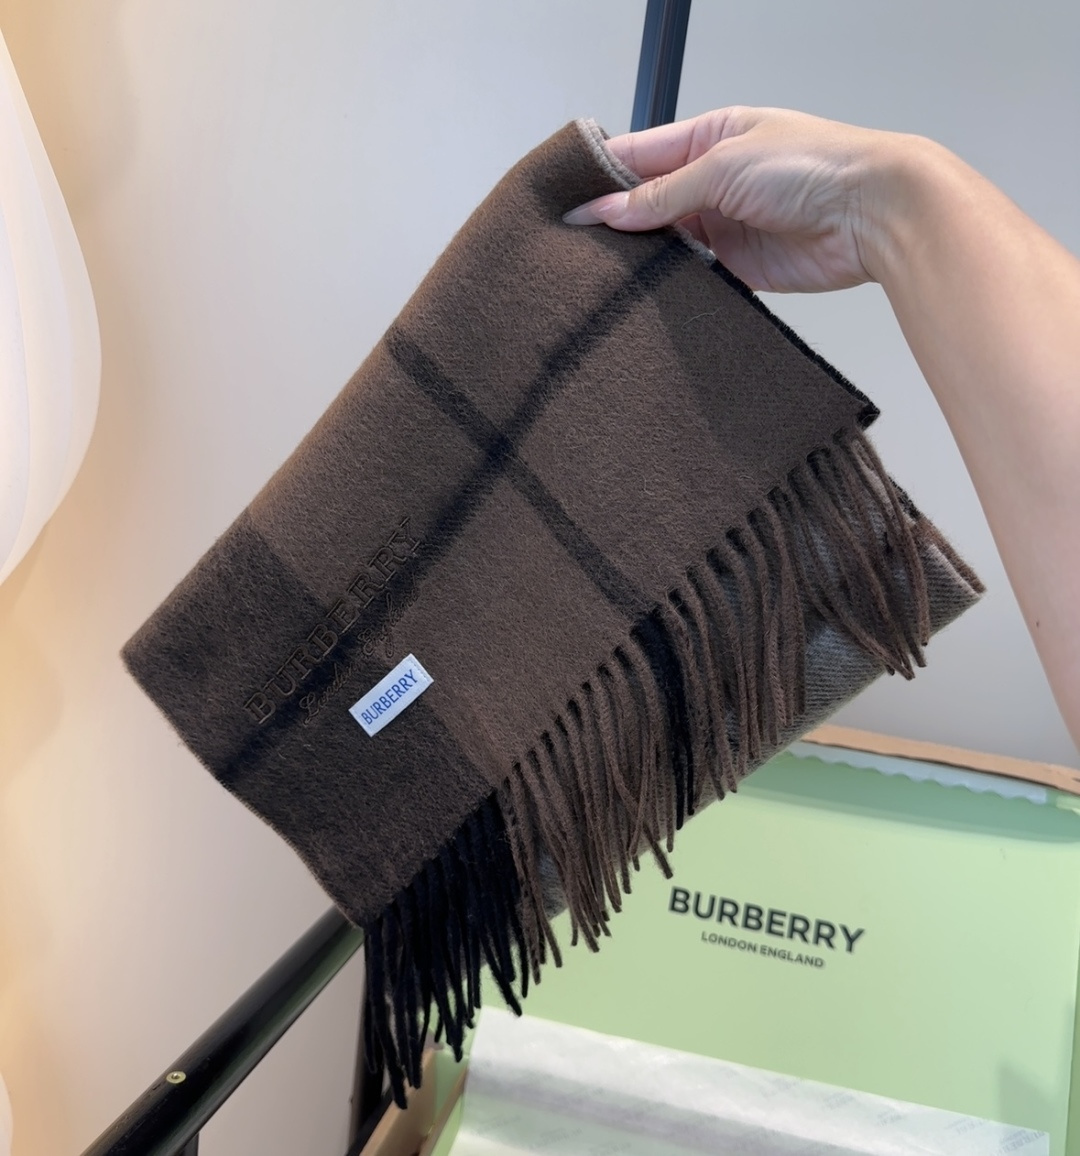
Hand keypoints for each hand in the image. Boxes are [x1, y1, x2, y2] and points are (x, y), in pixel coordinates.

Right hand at [564, 107, 904, 293]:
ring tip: (601, 270)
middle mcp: (714, 181)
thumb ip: (662, 194)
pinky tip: (644, 291)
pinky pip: (691, 277)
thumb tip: (609, 211)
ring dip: (640, 256)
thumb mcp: (724, 166)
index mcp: (711, 137)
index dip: (602, 177)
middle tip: (575, 243)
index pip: (641, 155)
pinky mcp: (737, 267)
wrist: (870, 214)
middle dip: (616, 221)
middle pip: (649, 203)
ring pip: (666, 243)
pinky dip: (670, 284)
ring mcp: (724, 225)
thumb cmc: (815, 164)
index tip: (566, 202)